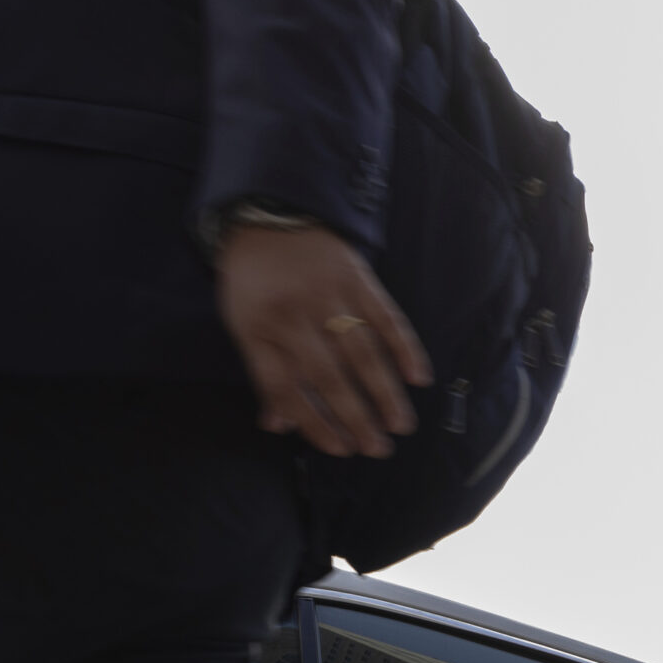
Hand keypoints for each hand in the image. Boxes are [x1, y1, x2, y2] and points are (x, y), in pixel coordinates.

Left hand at [216, 224, 431, 457]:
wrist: (267, 213)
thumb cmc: (254, 280)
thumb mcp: (244, 325)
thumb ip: (264, 373)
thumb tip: (279, 425)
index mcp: (258, 330)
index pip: (286, 389)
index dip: (315, 424)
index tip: (341, 449)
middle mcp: (292, 314)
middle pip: (327, 377)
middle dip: (355, 418)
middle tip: (378, 449)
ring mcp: (327, 294)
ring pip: (360, 353)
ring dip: (384, 393)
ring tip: (400, 426)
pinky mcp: (356, 276)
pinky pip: (385, 317)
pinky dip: (404, 348)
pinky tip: (418, 377)